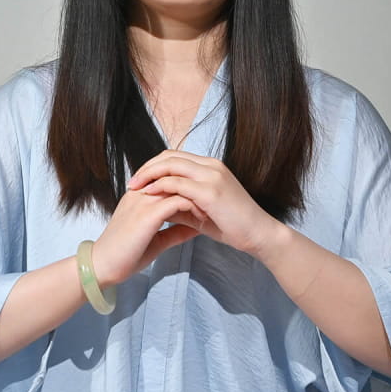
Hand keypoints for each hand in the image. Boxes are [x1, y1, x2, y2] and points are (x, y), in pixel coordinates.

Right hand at [90, 188, 203, 287]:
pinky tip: (202, 219)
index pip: (168, 177)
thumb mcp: (156, 240)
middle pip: (174, 175)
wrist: (104, 266)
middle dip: (196, 187)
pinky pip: (177, 201)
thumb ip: (175, 230)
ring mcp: (143, 201)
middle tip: (214, 201)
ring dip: (197, 196)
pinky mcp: (147, 214)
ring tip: (212, 210)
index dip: (189, 186)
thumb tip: (195, 228)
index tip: (206, 200)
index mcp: (140, 195)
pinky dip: (192, 208)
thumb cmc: (126, 255)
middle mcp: (141, 192)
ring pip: (177, 185)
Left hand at [126, 151, 284, 257]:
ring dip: (150, 175)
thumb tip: (159, 207)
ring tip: (135, 188)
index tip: (139, 180)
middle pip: (170, 156)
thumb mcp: (202, 213)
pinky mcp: (211, 191)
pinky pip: (179, 183)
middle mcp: (211, 166)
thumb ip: (182, 206)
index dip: (154, 166)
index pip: (175, 157)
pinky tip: (148, 196)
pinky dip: (161, 187)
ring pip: (172, 165)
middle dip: (147, 168)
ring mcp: (212, 176)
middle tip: (131, 182)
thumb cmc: (233, 227)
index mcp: (211, 168)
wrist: (258, 235)